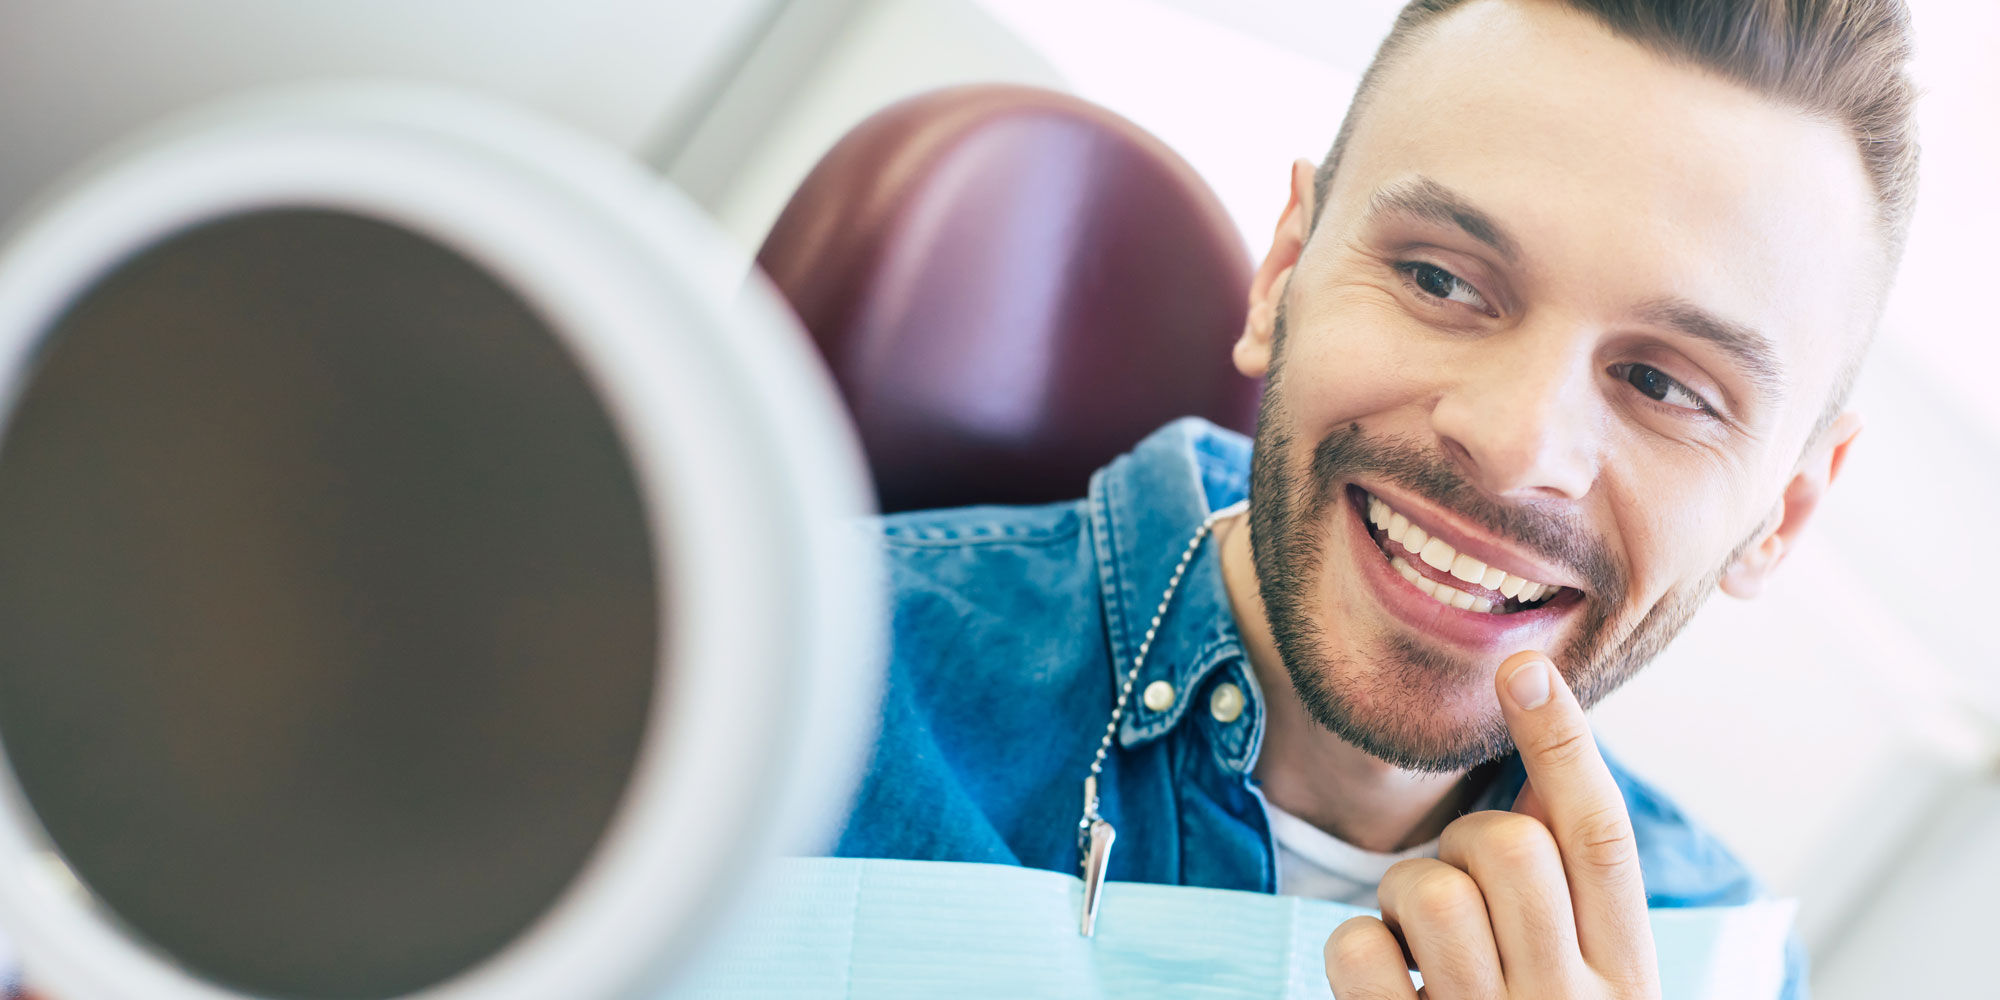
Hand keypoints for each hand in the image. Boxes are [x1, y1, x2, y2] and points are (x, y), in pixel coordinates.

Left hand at [1323, 650, 1659, 998]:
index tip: (1522, 667)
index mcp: (1627, 979)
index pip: (1603, 839)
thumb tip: (1546, 756)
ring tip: (1422, 947)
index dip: (1564, 746)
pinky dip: (1358, 949)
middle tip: (1461, 893)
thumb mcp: (1582, 975)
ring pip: (1431, 890)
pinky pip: (1358, 945)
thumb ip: (1568, 883)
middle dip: (1464, 843)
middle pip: (1509, 846)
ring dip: (1404, 898)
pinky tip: (1387, 982)